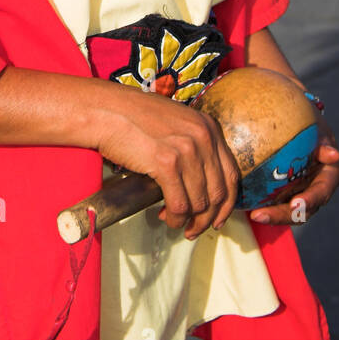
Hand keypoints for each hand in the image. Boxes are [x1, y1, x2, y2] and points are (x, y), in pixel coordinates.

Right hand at [98, 89, 239, 240]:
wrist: (107, 110)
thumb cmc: (135, 116)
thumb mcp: (177, 122)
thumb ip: (194, 143)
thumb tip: (202, 179)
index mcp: (209, 127)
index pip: (231, 175)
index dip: (227, 204)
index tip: (217, 218)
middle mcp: (203, 137)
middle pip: (218, 192)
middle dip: (207, 218)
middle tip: (195, 229)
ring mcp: (186, 149)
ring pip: (199, 202)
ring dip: (188, 220)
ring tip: (175, 222)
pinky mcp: (166, 163)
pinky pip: (179, 204)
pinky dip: (174, 217)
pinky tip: (166, 217)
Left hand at [249, 122, 338, 226]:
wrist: (299, 121)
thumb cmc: (308, 120)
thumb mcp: (316, 125)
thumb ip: (322, 139)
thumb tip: (333, 154)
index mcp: (330, 174)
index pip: (323, 191)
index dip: (310, 200)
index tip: (295, 204)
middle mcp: (318, 188)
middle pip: (304, 209)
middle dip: (283, 215)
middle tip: (260, 215)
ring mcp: (303, 193)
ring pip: (290, 213)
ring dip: (272, 216)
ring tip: (254, 215)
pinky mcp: (287, 192)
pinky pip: (276, 203)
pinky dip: (264, 206)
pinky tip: (245, 206)